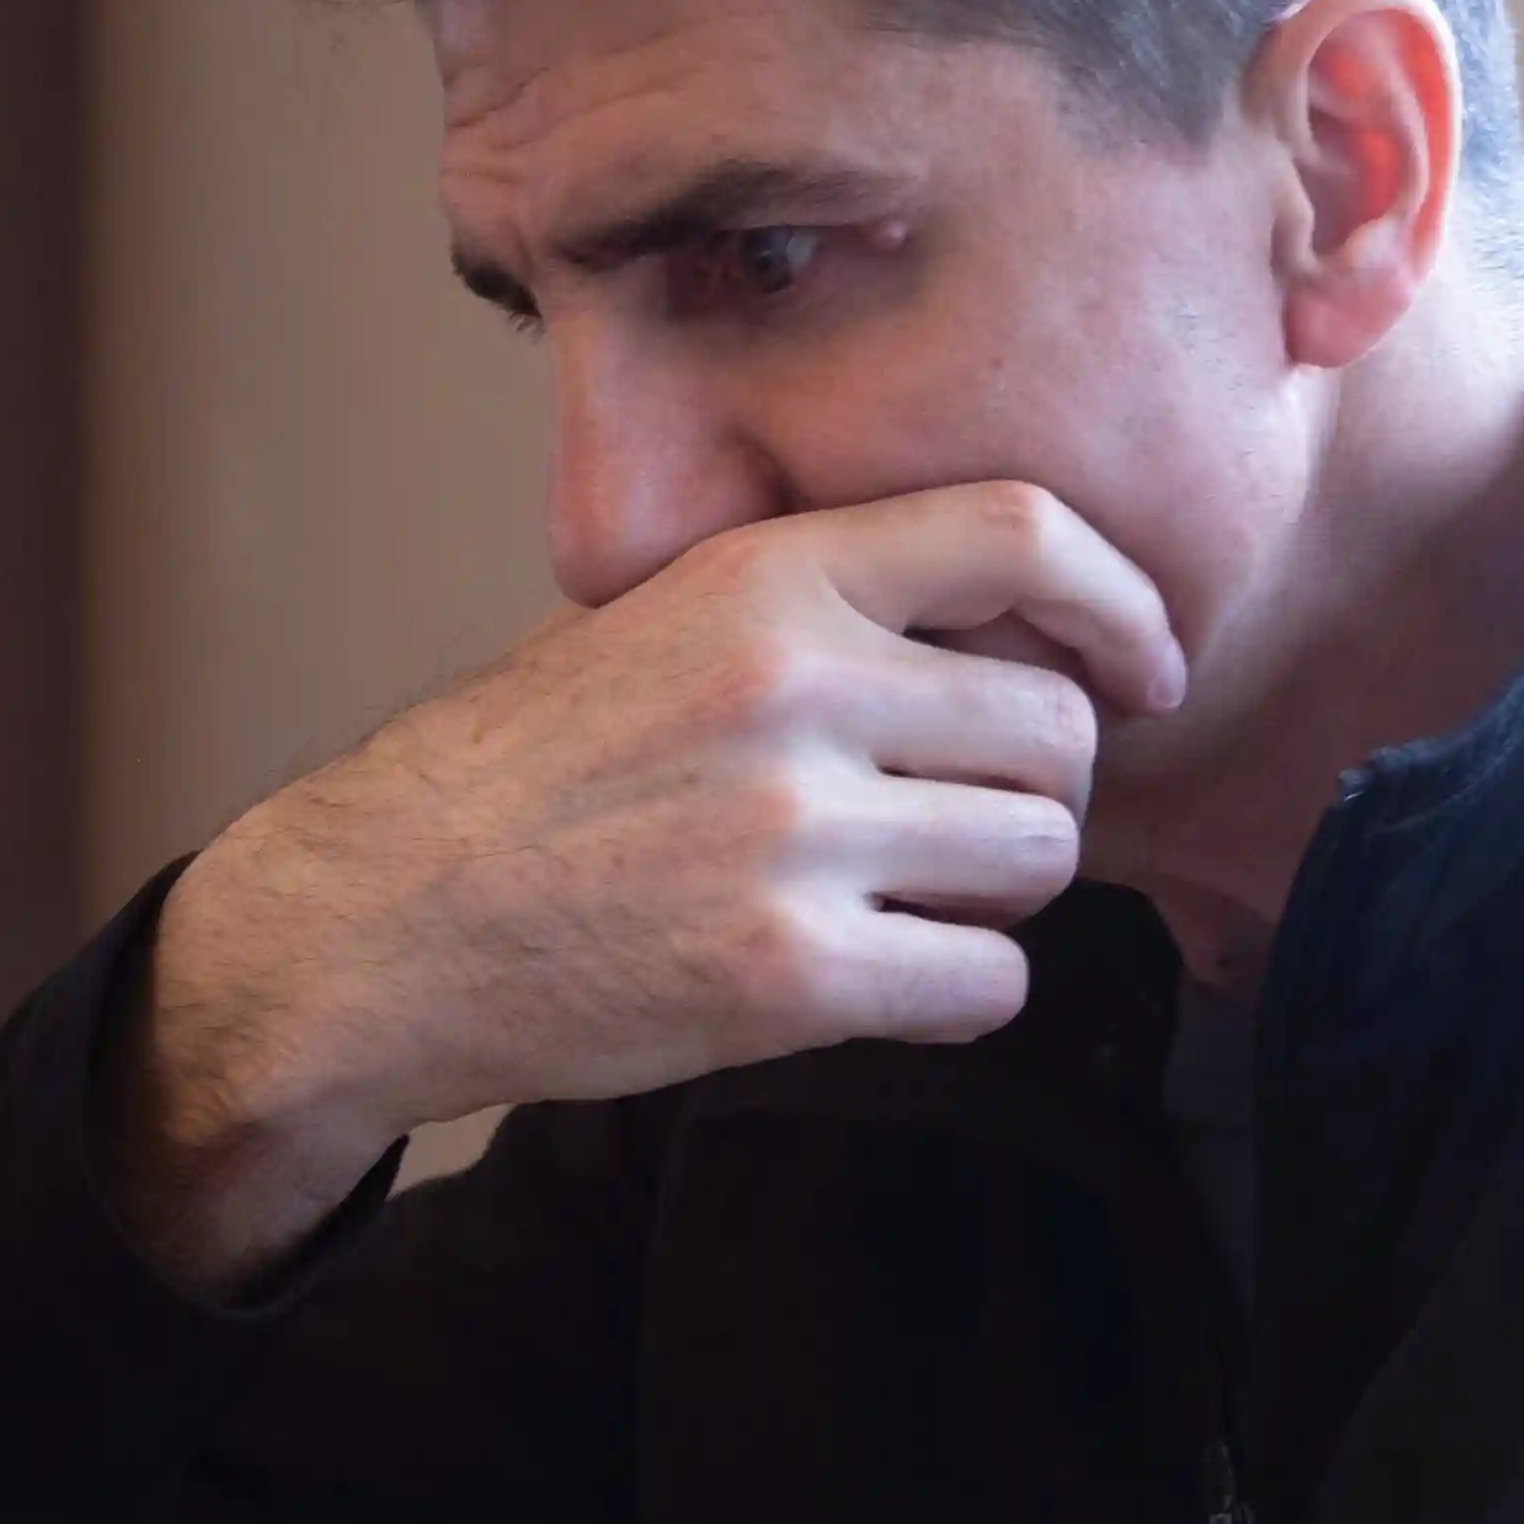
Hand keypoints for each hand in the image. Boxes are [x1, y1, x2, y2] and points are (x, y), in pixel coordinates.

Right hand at [114, 482, 1186, 1291]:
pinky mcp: (790, 970)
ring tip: (909, 896)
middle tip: (968, 822)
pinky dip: (962, 991)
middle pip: (1060, 729)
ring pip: (1041, 858)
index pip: (1020, 532)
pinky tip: (885, 978)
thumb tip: (1007, 630)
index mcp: (764, 580)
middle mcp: (792, 687)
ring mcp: (794, 833)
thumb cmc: (521, 779)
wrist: (377, 923)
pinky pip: (989, 981)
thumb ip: (812, 607)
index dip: (1120, 603)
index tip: (1145, 667)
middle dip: (1040, 788)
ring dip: (1001, 892)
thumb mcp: (649, 623)